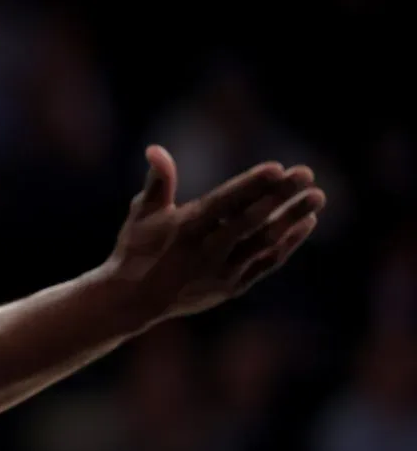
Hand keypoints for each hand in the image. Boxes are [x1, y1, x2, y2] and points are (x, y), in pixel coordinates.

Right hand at [108, 145, 324, 320]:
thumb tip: (156, 148)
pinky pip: (266, 263)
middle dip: (281, 195)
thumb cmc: (136, 250)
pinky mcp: (231, 287)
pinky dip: (287, 244)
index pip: (224, 203)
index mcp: (184, 229)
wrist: (133, 302)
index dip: (251, 186)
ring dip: (292, 218)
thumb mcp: (141, 213)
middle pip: (251, 220)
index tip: (278, 168)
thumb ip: (158, 181)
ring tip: (317, 197)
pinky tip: (305, 223)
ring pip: (264, 243)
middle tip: (307, 172)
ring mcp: (221, 272)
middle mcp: (206, 251)